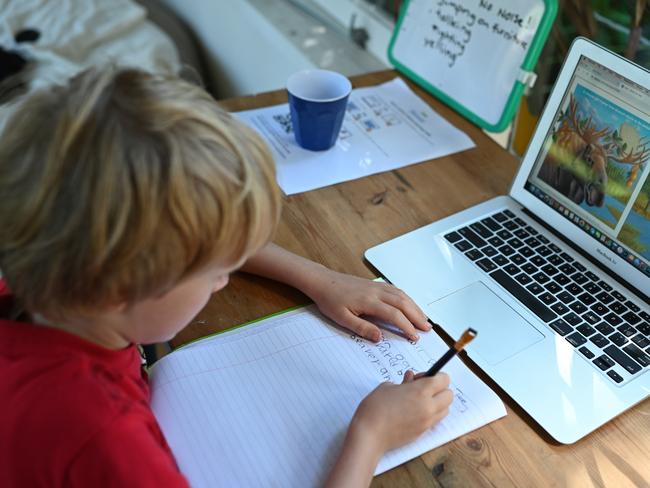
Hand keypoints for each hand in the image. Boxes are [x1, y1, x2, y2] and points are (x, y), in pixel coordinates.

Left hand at [306, 269, 429, 341]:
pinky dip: (407, 298)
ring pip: (402, 295)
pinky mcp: (375, 284)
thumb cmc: (330, 300)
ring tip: (424, 319)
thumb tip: (379, 337)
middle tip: (427, 329)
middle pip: (403, 303)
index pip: (394, 314)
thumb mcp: (341, 318)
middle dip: (417, 316)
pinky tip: (410, 305)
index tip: (414, 337)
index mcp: (369, 301)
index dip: (406, 326)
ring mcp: (377, 286)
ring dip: (415, 307)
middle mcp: (376, 291)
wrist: (323, 281)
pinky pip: (396, 290)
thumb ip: (362, 328)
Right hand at [351, 371, 452, 453]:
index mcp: (421, 391)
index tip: (423, 377)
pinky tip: (413, 412)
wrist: (370, 434)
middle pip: (449, 395)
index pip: (444, 379)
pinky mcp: (422, 433)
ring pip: (445, 410)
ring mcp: (427, 422)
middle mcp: (428, 407)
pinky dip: (429, 414)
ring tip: (418, 401)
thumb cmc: (375, 407)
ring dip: (437, 403)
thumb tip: (411, 379)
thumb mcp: (387, 387)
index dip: (436, 375)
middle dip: (439, 389)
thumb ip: (404, 382)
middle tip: (422, 388)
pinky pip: (434, 421)